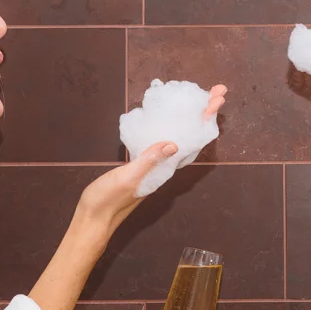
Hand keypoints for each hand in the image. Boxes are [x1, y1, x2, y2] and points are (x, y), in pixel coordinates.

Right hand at [77, 85, 227, 226]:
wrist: (93, 218)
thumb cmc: (108, 200)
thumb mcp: (128, 178)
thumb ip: (148, 161)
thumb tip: (173, 144)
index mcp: (164, 169)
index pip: (193, 140)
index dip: (205, 119)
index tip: (217, 99)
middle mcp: (163, 167)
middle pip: (191, 136)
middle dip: (203, 114)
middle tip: (217, 91)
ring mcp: (153, 166)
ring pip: (179, 137)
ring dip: (190, 119)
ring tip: (200, 100)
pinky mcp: (140, 165)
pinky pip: (161, 141)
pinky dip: (168, 127)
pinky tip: (164, 119)